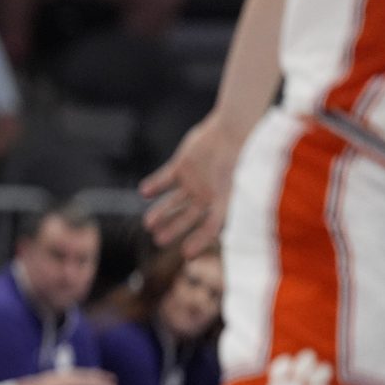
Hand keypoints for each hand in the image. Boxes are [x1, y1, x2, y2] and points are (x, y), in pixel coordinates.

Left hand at [141, 112, 244, 256]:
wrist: (233, 130)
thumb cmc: (240, 161)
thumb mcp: (235, 191)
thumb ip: (228, 214)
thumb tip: (223, 237)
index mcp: (225, 202)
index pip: (210, 228)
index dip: (199, 241)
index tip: (186, 254)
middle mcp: (208, 194)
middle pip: (188, 217)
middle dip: (173, 229)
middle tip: (158, 240)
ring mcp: (194, 180)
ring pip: (174, 202)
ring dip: (161, 212)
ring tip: (148, 223)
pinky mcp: (182, 166)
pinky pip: (165, 179)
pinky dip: (154, 186)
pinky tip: (144, 192)